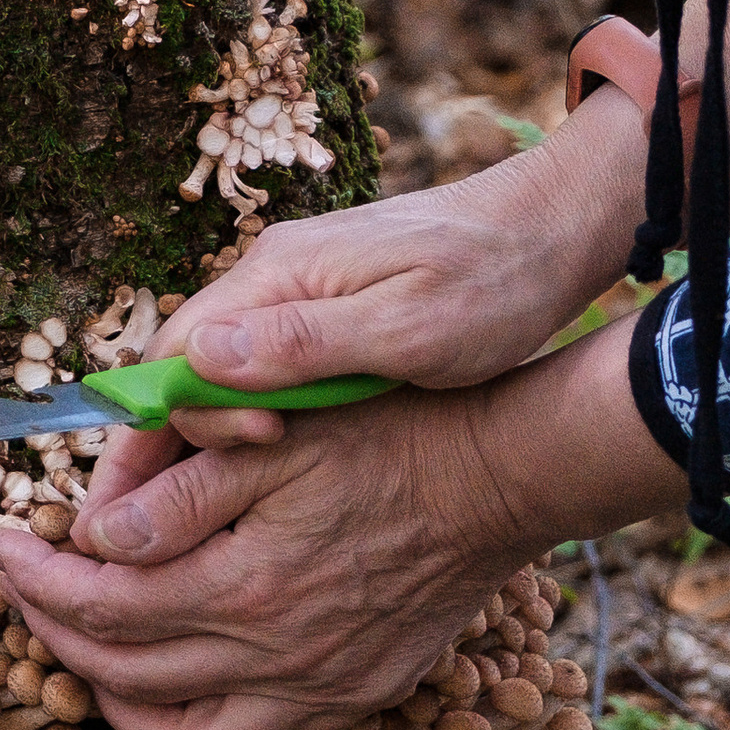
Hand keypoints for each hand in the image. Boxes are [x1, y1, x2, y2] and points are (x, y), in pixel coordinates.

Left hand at [0, 327, 683, 729]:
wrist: (498, 476)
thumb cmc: (386, 436)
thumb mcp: (270, 438)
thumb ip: (174, 497)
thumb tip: (90, 541)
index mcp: (242, 590)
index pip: (96, 606)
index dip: (33, 579)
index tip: (1, 543)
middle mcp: (273, 661)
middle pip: (121, 672)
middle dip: (52, 629)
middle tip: (23, 586)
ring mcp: (316, 691)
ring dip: (109, 693)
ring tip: (77, 645)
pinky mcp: (351, 697)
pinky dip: (185, 724)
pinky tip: (166, 684)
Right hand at [72, 101, 647, 525]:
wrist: (551, 233)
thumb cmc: (493, 283)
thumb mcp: (409, 327)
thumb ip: (304, 342)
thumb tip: (203, 357)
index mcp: (279, 273)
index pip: (178, 351)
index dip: (183, 419)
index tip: (250, 455)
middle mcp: (272, 276)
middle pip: (190, 364)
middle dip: (190, 435)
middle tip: (230, 496)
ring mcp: (298, 290)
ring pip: (226, 368)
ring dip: (229, 429)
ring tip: (247, 494)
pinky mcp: (327, 308)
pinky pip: (268, 365)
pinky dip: (266, 413)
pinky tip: (287, 459)